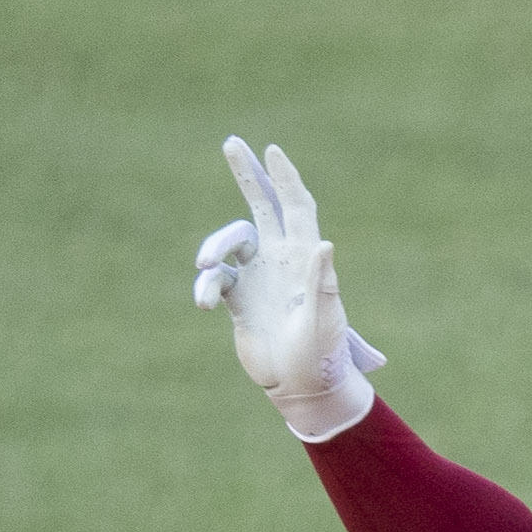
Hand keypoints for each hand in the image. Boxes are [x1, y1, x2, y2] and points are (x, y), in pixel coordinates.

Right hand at [192, 135, 387, 440]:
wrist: (301, 388)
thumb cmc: (322, 356)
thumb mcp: (326, 321)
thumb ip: (321, 283)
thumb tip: (324, 242)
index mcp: (306, 258)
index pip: (296, 207)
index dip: (285, 178)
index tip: (271, 150)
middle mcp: (281, 260)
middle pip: (262, 205)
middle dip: (248, 174)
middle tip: (232, 143)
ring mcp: (258, 277)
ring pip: (230, 242)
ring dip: (214, 246)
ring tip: (205, 263)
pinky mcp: (238, 299)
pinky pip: (216, 278)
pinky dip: (207, 285)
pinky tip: (206, 303)